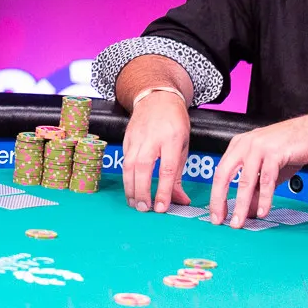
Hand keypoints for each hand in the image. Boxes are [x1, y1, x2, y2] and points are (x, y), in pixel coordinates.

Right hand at [122, 89, 191, 212]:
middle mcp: (152, 138)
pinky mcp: (126, 139)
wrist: (157, 98)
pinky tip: (130, 189)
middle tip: (145, 208)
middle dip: (142, 190)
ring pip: (129, 165)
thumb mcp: (183, 146)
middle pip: (143, 167)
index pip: (167, 169)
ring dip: (131, 187)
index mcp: (172, 139)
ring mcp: (136, 138)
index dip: (164, 190)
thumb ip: (179, 175)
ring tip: (135, 203)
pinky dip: (126, 177)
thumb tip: (180, 201)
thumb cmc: (174, 123)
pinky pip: (124, 161)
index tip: (162, 207)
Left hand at [209, 113, 307, 227]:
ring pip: (245, 180)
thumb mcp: (267, 170)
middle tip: (219, 220)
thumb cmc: (289, 148)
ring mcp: (258, 148)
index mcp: (238, 147)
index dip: (215, 195)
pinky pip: (266, 179)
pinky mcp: (274, 153)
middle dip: (219, 200)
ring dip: (242, 204)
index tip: (215, 213)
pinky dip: (265, 198)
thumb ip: (256, 189)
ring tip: (239, 221)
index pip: (220, 173)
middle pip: (224, 175)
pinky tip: (263, 211)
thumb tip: (248, 211)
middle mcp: (244, 145)